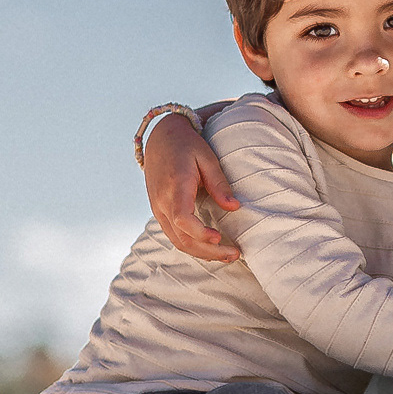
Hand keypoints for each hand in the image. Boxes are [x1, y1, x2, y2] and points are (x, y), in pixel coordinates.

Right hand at [143, 111, 240, 261]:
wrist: (160, 138)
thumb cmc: (186, 145)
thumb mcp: (207, 158)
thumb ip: (219, 183)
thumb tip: (234, 207)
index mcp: (174, 187)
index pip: (182, 219)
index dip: (200, 233)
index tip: (219, 238)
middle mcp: (162, 202)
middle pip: (182, 238)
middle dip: (208, 252)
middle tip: (234, 254)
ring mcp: (158, 209)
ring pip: (177, 241)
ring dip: (202, 253)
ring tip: (226, 255)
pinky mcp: (159, 212)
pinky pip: (174, 235)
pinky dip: (192, 245)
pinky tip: (211, 247)